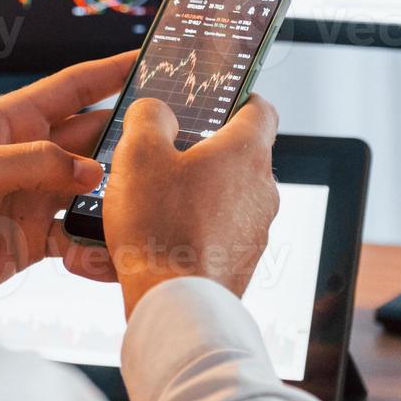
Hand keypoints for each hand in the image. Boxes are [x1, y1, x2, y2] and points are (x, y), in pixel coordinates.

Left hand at [0, 52, 134, 297]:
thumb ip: (34, 164)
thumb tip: (91, 170)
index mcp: (11, 123)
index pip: (72, 88)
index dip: (111, 71)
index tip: (150, 58)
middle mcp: (30, 156)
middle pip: (94, 136)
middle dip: (131, 134)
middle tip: (174, 134)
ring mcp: (36, 196)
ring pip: (95, 186)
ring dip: (121, 191)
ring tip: (153, 193)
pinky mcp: (37, 238)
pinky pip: (81, 234)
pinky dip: (100, 239)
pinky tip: (115, 243)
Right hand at [101, 94, 279, 316]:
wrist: (174, 301)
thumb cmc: (159, 226)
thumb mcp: (138, 154)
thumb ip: (149, 118)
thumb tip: (157, 111)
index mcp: (246, 151)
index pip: (259, 108)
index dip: (236, 99)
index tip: (214, 103)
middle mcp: (262, 188)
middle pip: (238, 155)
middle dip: (202, 152)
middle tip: (164, 156)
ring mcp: (256, 228)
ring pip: (225, 195)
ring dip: (196, 193)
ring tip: (153, 202)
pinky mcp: (242, 259)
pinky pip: (218, 231)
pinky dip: (194, 228)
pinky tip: (160, 236)